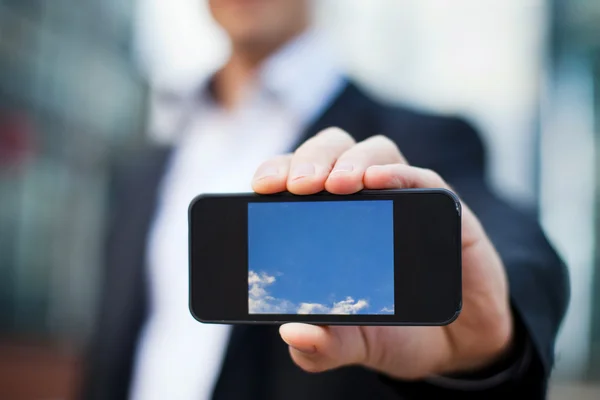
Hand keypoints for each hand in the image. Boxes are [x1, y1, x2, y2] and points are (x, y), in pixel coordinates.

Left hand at [251, 127, 513, 379]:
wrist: (457, 346)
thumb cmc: (395, 331)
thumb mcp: (351, 344)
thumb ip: (320, 346)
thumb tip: (291, 333)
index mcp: (330, 220)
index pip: (298, 175)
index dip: (278, 170)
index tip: (262, 187)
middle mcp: (365, 200)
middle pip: (332, 150)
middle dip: (311, 158)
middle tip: (298, 187)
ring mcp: (405, 200)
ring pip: (375, 152)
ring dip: (352, 161)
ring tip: (337, 185)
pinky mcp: (444, 210)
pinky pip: (423, 178)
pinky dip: (399, 173)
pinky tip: (379, 181)